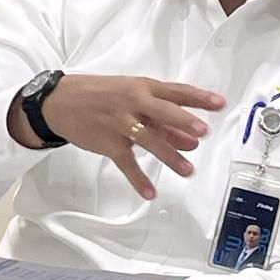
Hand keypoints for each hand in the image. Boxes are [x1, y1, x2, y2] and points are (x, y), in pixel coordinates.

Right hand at [41, 75, 224, 198]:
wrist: (60, 101)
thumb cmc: (100, 95)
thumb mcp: (132, 96)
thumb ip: (161, 118)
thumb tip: (189, 137)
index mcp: (142, 87)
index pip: (176, 91)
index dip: (199, 98)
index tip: (219, 103)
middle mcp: (133, 103)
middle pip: (163, 112)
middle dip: (184, 122)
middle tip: (202, 133)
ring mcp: (120, 123)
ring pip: (149, 140)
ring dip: (170, 156)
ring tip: (188, 170)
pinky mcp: (108, 143)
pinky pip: (127, 163)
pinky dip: (138, 179)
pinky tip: (150, 192)